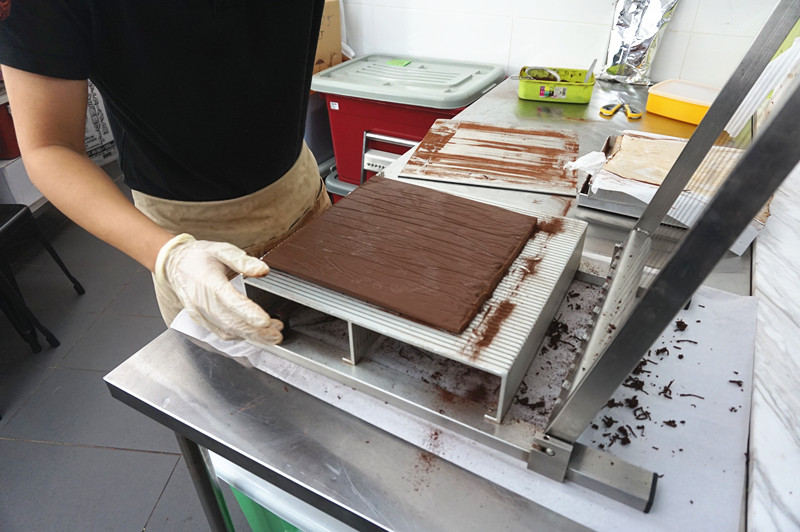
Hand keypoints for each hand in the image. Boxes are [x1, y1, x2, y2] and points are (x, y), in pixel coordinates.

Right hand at [154, 234, 282, 343]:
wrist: (174, 264)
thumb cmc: (199, 256)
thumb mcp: (222, 249)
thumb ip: (243, 260)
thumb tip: (263, 270)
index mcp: (209, 282)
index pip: (230, 300)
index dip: (248, 312)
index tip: (266, 321)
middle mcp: (203, 301)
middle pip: (231, 322)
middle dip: (256, 331)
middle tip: (277, 334)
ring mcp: (200, 313)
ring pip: (227, 331)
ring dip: (250, 336)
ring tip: (271, 336)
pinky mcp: (200, 320)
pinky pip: (220, 333)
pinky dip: (238, 337)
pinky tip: (253, 335)